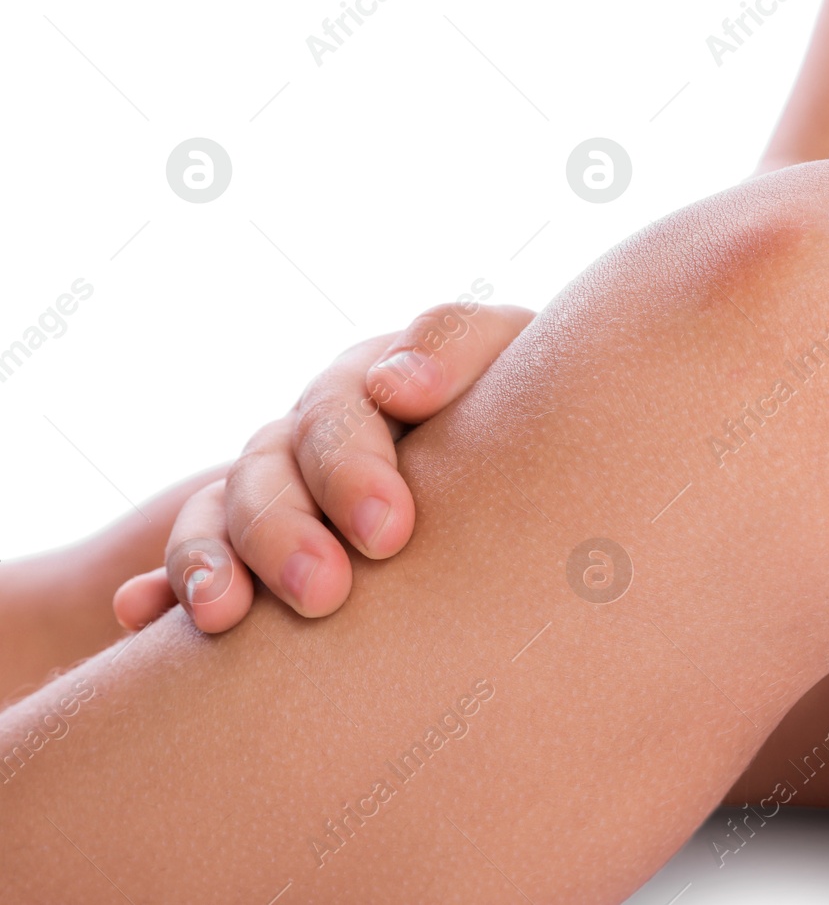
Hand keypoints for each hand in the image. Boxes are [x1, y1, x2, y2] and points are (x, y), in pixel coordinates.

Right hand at [113, 302, 532, 632]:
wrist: (536, 485)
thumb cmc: (545, 425)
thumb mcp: (514, 367)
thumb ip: (460, 352)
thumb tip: (394, 385)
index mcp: (384, 382)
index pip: (347, 405)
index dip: (356, 464)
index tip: (389, 530)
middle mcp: (325, 427)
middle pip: (277, 463)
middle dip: (290, 529)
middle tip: (326, 592)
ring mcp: (285, 482)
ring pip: (225, 509)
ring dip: (216, 558)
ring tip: (226, 617)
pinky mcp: (256, 545)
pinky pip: (194, 559)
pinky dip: (164, 588)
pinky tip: (143, 617)